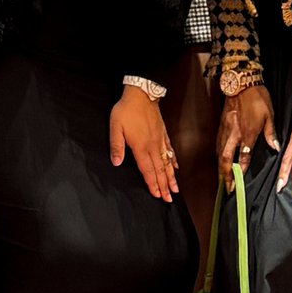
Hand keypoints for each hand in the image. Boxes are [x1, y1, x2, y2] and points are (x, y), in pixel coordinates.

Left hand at [111, 84, 178, 201]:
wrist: (141, 93)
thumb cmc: (126, 110)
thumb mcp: (115, 127)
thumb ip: (116, 146)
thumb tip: (116, 162)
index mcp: (140, 147)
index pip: (147, 170)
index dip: (152, 184)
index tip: (157, 195)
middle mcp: (153, 146)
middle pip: (160, 170)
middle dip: (164, 186)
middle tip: (169, 199)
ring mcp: (160, 140)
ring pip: (167, 163)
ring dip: (171, 177)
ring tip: (175, 189)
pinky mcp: (163, 134)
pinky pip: (170, 151)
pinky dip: (173, 161)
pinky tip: (176, 168)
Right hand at [218, 81, 275, 178]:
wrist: (240, 83)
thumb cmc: (257, 98)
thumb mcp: (268, 115)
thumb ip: (270, 133)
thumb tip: (275, 147)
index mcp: (247, 133)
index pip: (243, 157)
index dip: (240, 171)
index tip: (239, 184)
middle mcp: (234, 134)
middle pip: (226, 159)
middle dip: (226, 175)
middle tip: (228, 188)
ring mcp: (225, 130)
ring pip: (219, 153)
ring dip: (220, 168)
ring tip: (222, 180)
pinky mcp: (221, 126)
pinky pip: (217, 144)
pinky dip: (217, 156)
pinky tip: (219, 161)